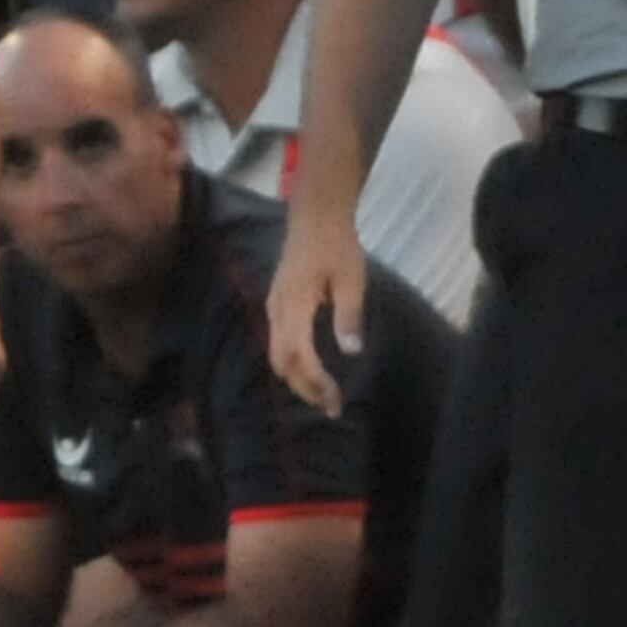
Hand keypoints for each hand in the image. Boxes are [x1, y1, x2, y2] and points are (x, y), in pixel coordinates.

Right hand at [264, 210, 370, 417]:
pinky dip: (294, 365)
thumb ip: (349, 315)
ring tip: (326, 397)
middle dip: (305, 389)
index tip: (335, 398)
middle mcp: (278, 309)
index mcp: (294, 303)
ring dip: (299, 380)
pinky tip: (314, 374)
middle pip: (282, 363)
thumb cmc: (337, 246)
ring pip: (277, 356)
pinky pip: (279, 344)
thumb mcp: (351, 279)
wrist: (315, 218)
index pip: (298, 354)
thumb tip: (352, 352)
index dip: (314, 381)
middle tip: (333, 407)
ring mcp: (274, 308)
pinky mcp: (278, 307)